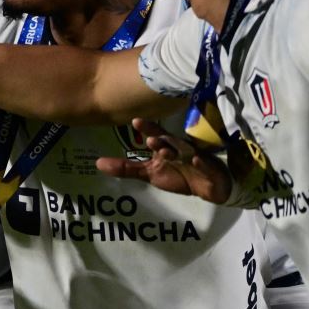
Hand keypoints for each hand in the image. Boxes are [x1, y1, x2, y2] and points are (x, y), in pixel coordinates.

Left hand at [95, 119, 231, 202]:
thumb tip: (98, 163)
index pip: (157, 135)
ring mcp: (197, 158)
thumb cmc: (179, 175)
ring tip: (166, 150)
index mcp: (167, 147)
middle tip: (150, 139)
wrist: (210, 188)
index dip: (148, 128)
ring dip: (177, 151)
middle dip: (161, 139)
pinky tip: (196, 159)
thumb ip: (126, 168)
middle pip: (171, 142)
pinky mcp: (210, 171)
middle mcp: (181, 149)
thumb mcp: (149, 173)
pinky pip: (206, 166)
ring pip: (186, 152)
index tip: (135, 120)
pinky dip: (202, 162)